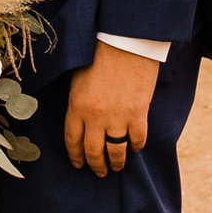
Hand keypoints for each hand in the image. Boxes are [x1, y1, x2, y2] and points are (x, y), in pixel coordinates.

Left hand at [64, 42, 159, 176]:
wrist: (125, 39)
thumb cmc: (98, 53)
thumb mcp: (78, 78)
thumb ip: (78, 102)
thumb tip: (82, 120)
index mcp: (76, 106)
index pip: (73, 140)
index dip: (76, 156)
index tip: (78, 164)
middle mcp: (95, 117)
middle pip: (94, 151)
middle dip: (96, 166)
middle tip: (99, 173)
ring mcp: (118, 117)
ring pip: (116, 151)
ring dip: (117, 163)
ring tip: (117, 167)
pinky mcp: (138, 113)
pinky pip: (137, 139)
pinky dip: (136, 146)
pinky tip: (135, 148)